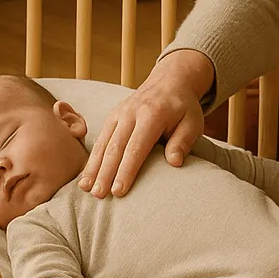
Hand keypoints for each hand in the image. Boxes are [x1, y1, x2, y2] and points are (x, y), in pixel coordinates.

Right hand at [80, 50, 212, 197]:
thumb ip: (182, 141)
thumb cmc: (183, 108)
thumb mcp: (192, 122)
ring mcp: (119, 113)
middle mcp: (131, 112)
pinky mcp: (112, 116)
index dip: (126, 170)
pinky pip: (100, 138)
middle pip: (115, 146)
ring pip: (103, 142)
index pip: (136, 147)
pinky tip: (86, 175)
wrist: (169, 82)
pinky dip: (92, 158)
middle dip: (105, 172)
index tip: (119, 191)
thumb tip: (174, 162)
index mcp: (152, 114)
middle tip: (99, 195)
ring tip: (85, 188)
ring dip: (93, 166)